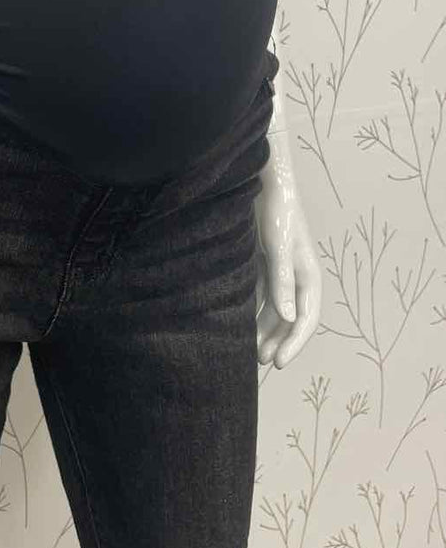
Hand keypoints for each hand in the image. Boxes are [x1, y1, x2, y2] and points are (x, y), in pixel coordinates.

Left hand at [254, 174, 321, 368]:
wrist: (267, 185)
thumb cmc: (277, 214)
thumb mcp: (279, 249)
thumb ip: (282, 282)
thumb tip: (287, 319)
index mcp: (308, 277)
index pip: (305, 319)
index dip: (294, 344)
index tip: (277, 363)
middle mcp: (297, 278)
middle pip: (290, 319)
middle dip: (278, 342)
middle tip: (261, 362)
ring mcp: (280, 272)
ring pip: (274, 310)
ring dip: (265, 329)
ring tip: (249, 351)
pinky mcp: (263, 264)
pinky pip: (261, 296)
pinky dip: (253, 311)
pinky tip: (239, 323)